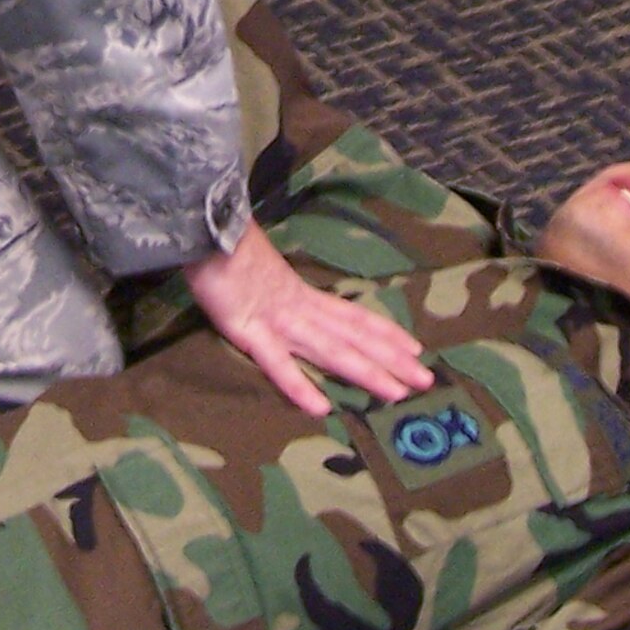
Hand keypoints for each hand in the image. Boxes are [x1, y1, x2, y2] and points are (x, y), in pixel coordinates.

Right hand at [184, 218, 433, 417]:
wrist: (201, 222)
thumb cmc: (223, 244)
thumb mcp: (256, 268)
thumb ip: (271, 285)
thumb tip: (280, 291)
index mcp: (298, 293)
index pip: (350, 316)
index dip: (383, 333)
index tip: (415, 348)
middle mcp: (297, 308)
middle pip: (351, 336)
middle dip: (390, 359)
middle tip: (428, 380)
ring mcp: (275, 319)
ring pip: (329, 349)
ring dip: (364, 372)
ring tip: (396, 393)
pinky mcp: (247, 329)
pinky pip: (276, 362)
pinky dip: (298, 384)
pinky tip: (320, 408)